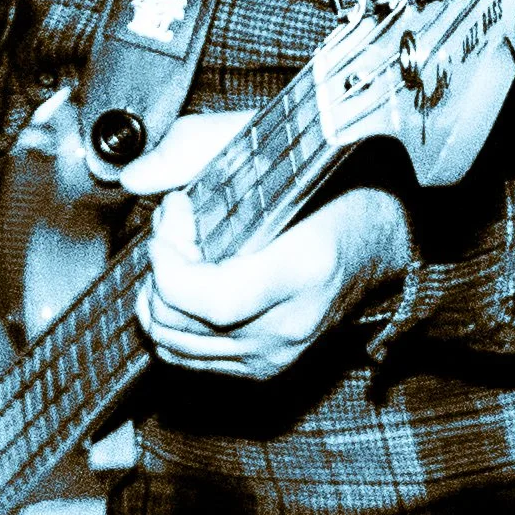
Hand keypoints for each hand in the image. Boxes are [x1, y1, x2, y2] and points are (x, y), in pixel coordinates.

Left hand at [120, 113, 412, 378]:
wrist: (381, 238)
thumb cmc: (332, 185)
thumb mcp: (274, 147)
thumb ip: (197, 148)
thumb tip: (134, 178)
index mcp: (304, 270)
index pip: (212, 300)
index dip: (170, 264)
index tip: (174, 214)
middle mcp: (290, 324)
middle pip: (182, 325)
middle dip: (157, 269)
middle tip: (175, 222)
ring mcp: (276, 354)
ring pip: (173, 347)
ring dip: (157, 296)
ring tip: (179, 250)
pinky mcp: (263, 367)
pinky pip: (187, 359)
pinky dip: (170, 323)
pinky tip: (186, 282)